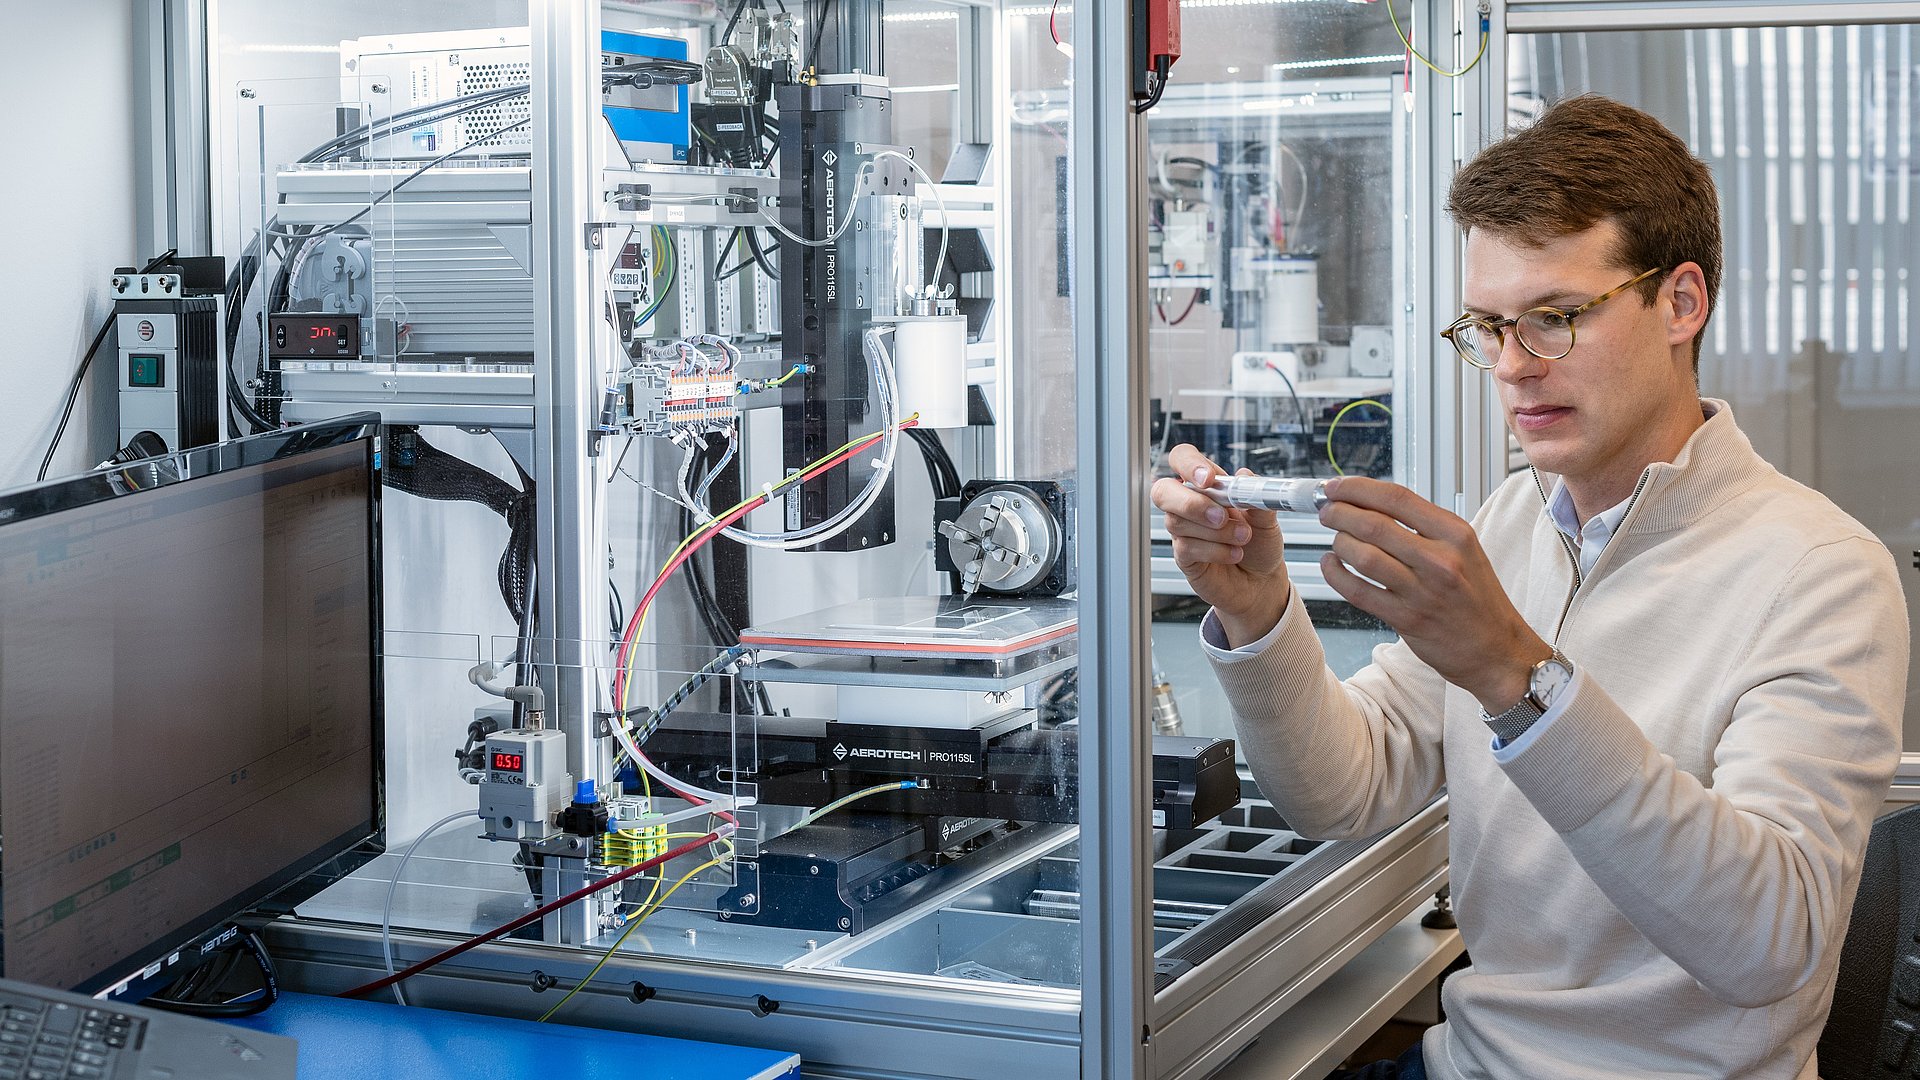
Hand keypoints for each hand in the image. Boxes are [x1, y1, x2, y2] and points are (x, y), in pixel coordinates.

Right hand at [1150, 445, 1291, 647]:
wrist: (1263, 581)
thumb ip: (1257, 495)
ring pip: (1177, 522)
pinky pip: (1186, 548)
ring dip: (1215, 532)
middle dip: (1191, 503)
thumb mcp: (1267, 518)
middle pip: (1162, 491)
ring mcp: (1184, 531)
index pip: (1182, 459)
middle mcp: (1190, 505)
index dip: (1188, 464)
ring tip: (1243, 538)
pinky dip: (1215, 551)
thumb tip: (1245, 475)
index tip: (1208, 479)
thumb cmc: (1260, 545)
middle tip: (1222, 516)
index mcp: (1208, 486)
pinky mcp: (1184, 557)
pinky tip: (1233, 554)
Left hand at [1316, 476, 1551, 711]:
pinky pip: (1358, 591)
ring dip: (1339, 543)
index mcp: (1455, 534)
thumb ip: (1424, 527)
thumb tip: (1373, 504)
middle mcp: (1440, 560)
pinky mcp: (1407, 619)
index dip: (1358, 488)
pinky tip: (1331, 565)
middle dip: (1340, 513)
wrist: (1498, 649)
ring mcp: (1423, 591)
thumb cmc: (1478, 599)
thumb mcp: (1464, 550)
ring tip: (1335, 540)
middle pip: (1374, 524)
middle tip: (1327, 512)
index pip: (1397, 498)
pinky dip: (1336, 575)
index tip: (1337, 487)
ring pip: (1363, 556)